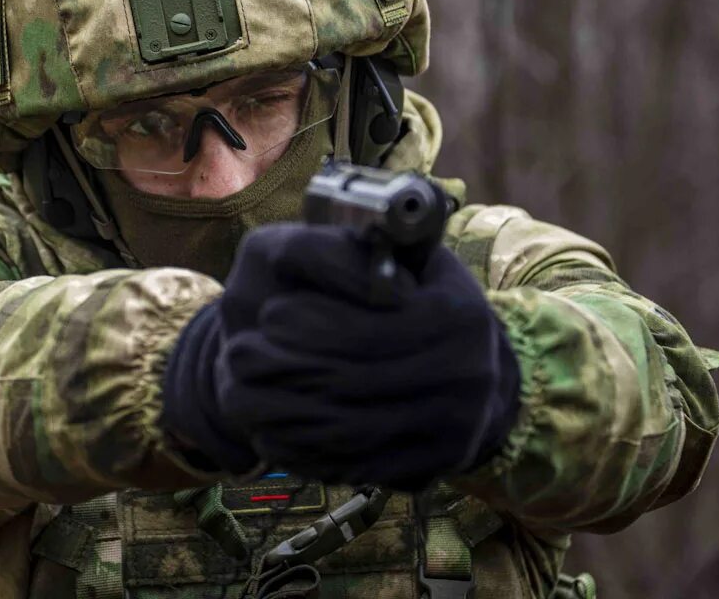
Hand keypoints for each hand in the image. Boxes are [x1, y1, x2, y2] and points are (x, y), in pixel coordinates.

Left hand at [215, 223, 519, 490]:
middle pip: (349, 381)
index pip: (367, 327)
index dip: (311, 322)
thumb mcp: (419, 263)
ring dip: (279, 413)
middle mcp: (461, 377)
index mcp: (457, 319)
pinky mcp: (423, 471)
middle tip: (238, 353)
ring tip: (238, 391)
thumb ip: (373, 250)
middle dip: (284, 367)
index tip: (269, 312)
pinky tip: (265, 430)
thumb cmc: (433, 305)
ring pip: (342, 432)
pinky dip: (299, 451)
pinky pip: (349, 466)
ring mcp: (444, 432)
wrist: (481, 382)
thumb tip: (323, 247)